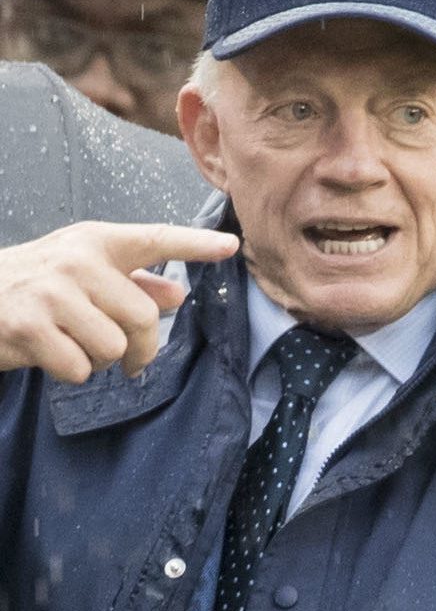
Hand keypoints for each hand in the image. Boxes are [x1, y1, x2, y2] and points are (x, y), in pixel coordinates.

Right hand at [0, 221, 237, 382]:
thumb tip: (179, 294)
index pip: (156, 239)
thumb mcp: (84, 270)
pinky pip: (79, 368)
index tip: (231, 247)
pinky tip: (51, 353)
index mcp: (97, 242)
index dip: (196, 244)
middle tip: (129, 360)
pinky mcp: (29, 326)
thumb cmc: (37, 282)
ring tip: (78, 345)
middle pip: (144, 317)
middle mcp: (78, 261)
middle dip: (141, 348)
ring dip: (102, 360)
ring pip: (113, 346)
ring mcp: (52, 293)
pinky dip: (72, 371)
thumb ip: (134, 281)